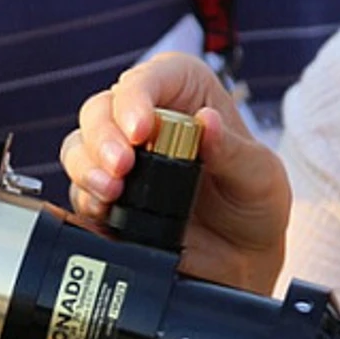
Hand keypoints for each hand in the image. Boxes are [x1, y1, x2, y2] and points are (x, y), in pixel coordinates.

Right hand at [60, 53, 289, 293]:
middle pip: (102, 108)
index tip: (140, 128)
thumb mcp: (260, 176)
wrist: (241, 261)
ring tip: (111, 190)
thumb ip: (234, 151)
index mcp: (187, 93)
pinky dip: (85, 197)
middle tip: (121, 165)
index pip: (152, 77)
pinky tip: (104, 208)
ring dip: (87, 166)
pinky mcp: (108, 193)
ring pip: (81, 144)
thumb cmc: (253, 205)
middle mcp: (149, 117)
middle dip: (103, 135)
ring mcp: (124, 156)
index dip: (136, 97)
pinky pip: (79, 188)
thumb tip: (207, 121)